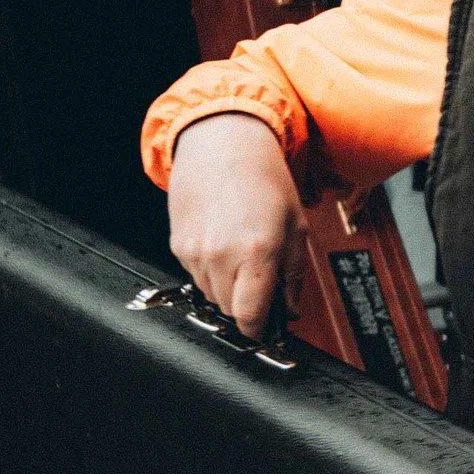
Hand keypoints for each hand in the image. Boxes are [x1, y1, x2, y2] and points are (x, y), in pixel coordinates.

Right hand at [168, 113, 305, 337]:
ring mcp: (195, 252)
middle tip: (261, 280)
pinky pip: (195, 276)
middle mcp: (222, 255)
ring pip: (211, 296)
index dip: (259, 329)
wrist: (222, 144)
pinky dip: (211, 270)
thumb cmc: (263, 178)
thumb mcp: (295, 225)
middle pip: (230, 310)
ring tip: (241, 254)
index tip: (265, 328)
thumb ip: (294, 274)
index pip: (250, 316)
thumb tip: (289, 310)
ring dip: (228, 288)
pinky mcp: (177, 246)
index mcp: (257, 251)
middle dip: (247, 304)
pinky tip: (223, 243)